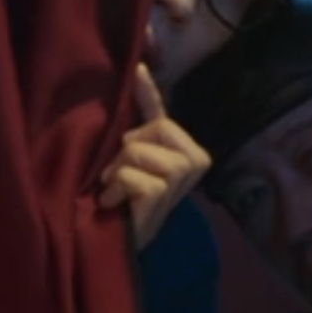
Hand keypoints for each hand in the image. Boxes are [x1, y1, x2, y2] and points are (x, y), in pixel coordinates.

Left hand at [96, 63, 210, 251]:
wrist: (120, 245)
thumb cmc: (126, 200)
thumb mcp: (132, 155)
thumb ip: (142, 117)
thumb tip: (139, 67)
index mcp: (187, 149)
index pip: (162, 115)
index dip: (147, 91)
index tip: (137, 67)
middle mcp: (195, 162)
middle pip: (156, 128)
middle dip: (128, 150)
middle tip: (118, 177)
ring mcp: (183, 180)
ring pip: (141, 151)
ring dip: (120, 172)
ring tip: (117, 192)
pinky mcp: (166, 196)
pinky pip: (135, 177)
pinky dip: (118, 188)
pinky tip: (116, 204)